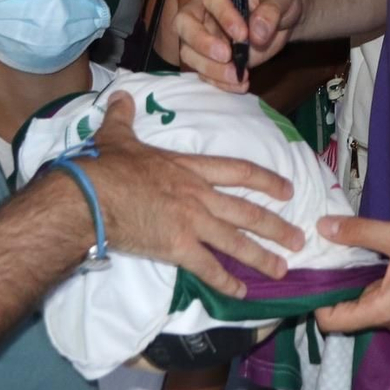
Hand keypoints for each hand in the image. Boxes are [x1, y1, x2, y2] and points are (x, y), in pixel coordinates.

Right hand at [82, 94, 303, 295]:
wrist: (89, 197)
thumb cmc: (105, 167)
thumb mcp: (117, 136)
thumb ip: (124, 117)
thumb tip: (121, 96)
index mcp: (189, 168)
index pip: (239, 171)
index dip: (267, 180)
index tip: (288, 190)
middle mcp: (199, 196)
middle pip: (247, 212)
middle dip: (276, 227)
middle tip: (299, 239)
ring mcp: (191, 222)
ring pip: (236, 242)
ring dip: (262, 257)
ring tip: (283, 269)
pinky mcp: (178, 248)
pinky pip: (209, 268)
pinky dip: (227, 282)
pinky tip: (241, 293)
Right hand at [172, 0, 305, 90]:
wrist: (283, 20)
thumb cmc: (279, 1)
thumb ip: (272, 10)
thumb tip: (256, 31)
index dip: (223, 14)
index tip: (243, 34)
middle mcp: (202, 7)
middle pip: (185, 23)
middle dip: (202, 42)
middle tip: (227, 56)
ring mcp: (201, 33)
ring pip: (189, 51)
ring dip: (211, 68)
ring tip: (237, 76)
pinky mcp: (208, 56)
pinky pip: (203, 71)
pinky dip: (219, 81)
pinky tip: (239, 85)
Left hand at [313, 213, 389, 334]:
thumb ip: (360, 232)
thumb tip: (321, 227)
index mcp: (386, 310)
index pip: (333, 322)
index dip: (313, 300)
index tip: (304, 272)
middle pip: (345, 314)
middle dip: (327, 288)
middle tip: (312, 256)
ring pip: (362, 302)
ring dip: (346, 282)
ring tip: (331, 251)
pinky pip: (378, 294)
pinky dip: (364, 278)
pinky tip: (358, 253)